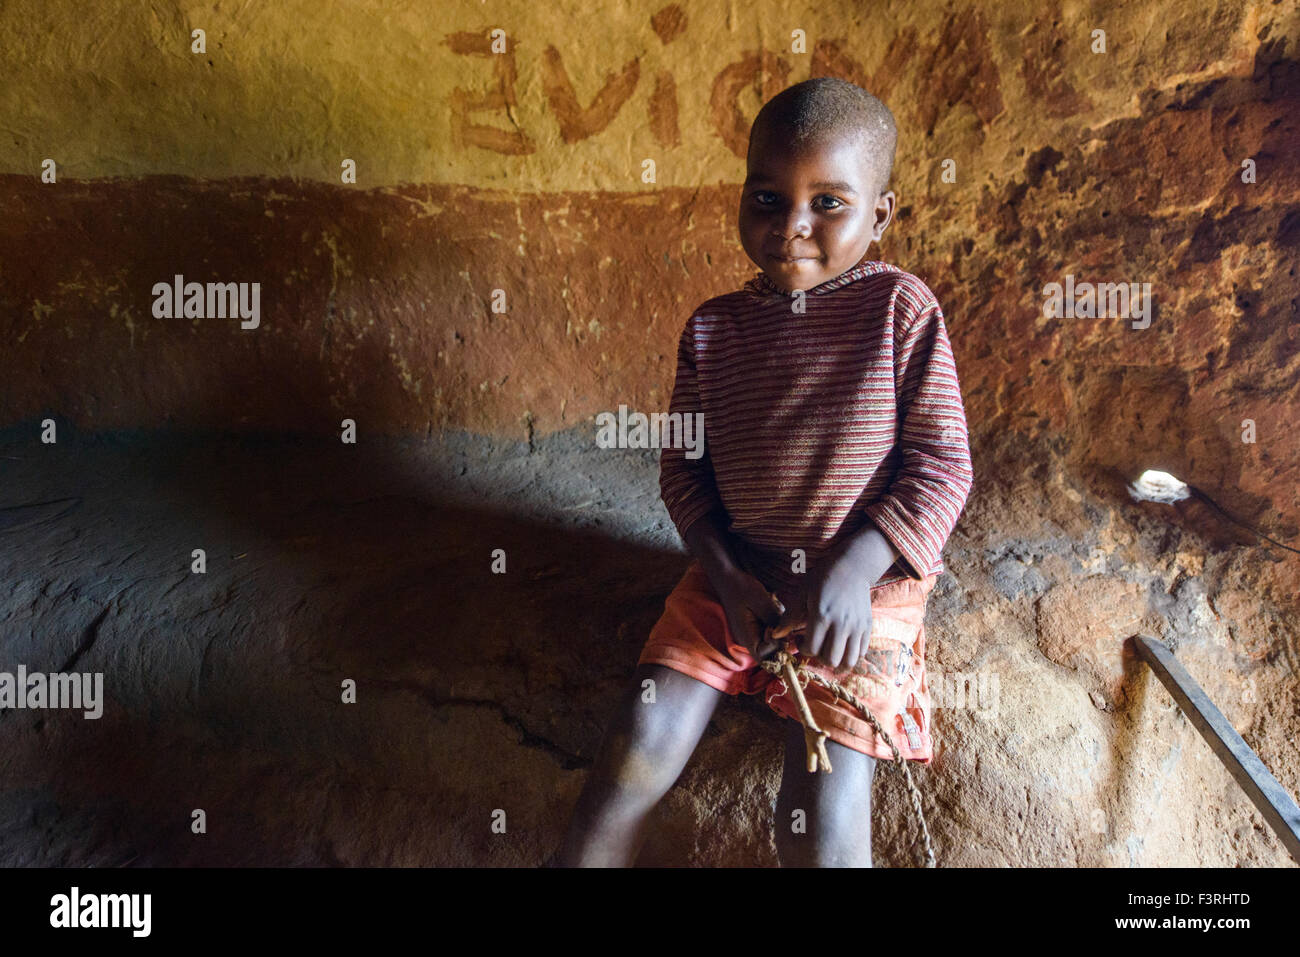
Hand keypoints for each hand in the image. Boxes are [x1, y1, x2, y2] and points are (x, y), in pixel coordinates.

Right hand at [713, 566, 784, 659]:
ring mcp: (752, 633)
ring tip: (772, 606)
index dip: (774, 647)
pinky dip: (775, 621)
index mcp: (746, 636)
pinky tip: (771, 605)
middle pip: (771, 651)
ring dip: (778, 626)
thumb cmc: (741, 588)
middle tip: (776, 615)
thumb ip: (773, 618)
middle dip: (780, 636)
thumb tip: (787, 634)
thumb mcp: (760, 601)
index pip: (764, 656)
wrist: (728, 577)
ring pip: (773, 640)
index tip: (774, 628)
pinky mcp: (756, 625)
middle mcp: (749, 638)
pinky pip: (771, 630)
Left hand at [794, 555, 873, 670]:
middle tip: (815, 646)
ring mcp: (857, 627)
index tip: (800, 640)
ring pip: (849, 661)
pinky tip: (841, 644)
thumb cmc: (823, 578)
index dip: (802, 650)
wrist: (852, 567)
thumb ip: (789, 617)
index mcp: (822, 616)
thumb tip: (775, 635)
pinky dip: (850, 655)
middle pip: (831, 660)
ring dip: (837, 662)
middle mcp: (841, 624)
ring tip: (829, 651)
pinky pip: (861, 653)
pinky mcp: (867, 627)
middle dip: (819, 658)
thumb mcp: (802, 593)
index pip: (812, 649)